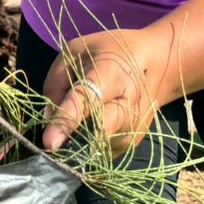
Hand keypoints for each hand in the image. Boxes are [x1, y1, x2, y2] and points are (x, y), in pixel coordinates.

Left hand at [41, 29, 162, 155]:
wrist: (155, 65)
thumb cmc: (108, 53)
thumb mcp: (75, 51)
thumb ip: (56, 82)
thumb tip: (48, 119)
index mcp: (110, 75)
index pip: (86, 102)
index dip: (66, 121)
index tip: (49, 142)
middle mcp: (127, 104)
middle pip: (97, 131)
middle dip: (73, 138)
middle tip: (54, 137)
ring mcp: (133, 127)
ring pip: (95, 145)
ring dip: (79, 138)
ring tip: (84, 113)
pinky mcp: (132, 143)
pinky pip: (101, 151)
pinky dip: (90, 142)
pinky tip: (95, 122)